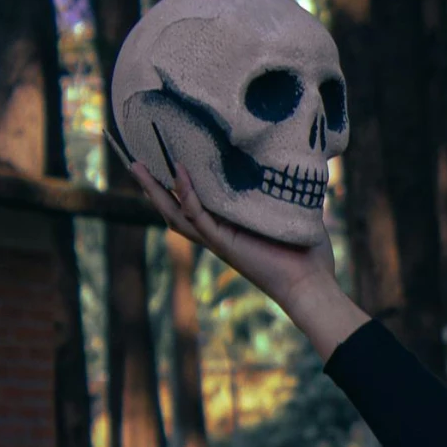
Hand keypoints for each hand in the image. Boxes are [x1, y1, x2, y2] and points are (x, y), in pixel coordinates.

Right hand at [119, 146, 365, 361]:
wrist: (312, 285)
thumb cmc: (309, 255)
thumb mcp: (295, 216)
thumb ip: (289, 194)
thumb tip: (299, 168)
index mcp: (230, 229)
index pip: (195, 207)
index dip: (178, 188)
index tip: (166, 161)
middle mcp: (218, 235)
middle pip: (174, 211)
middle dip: (152, 188)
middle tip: (134, 163)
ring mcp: (219, 240)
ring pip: (175, 214)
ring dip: (155, 190)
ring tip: (136, 166)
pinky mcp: (225, 244)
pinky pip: (197, 216)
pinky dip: (186, 194)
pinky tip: (178, 171)